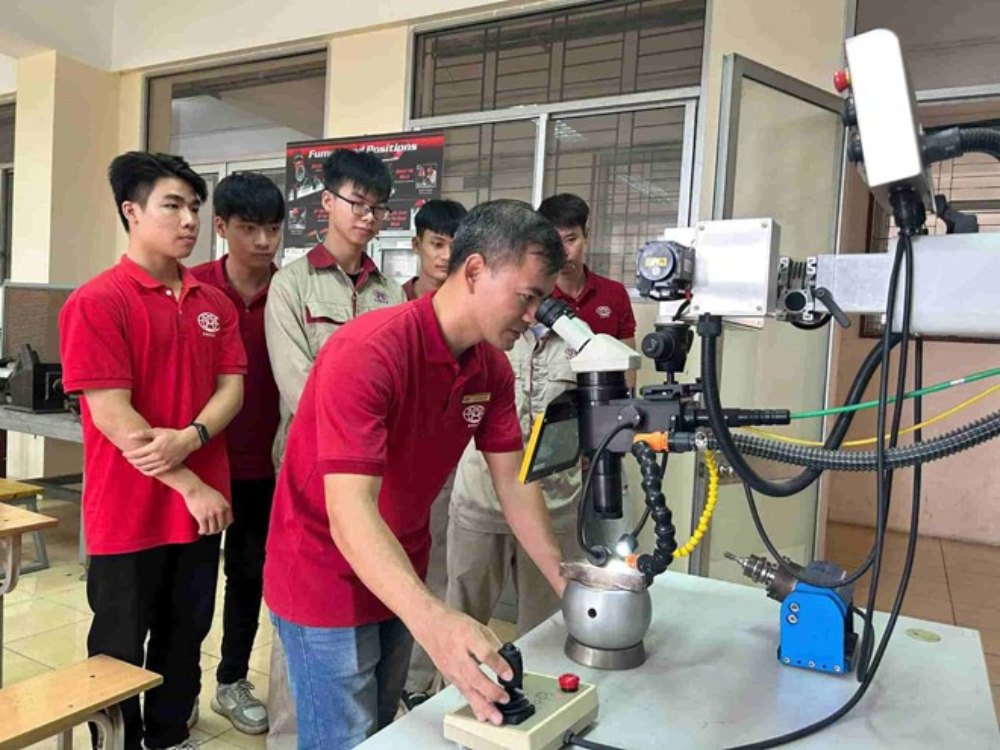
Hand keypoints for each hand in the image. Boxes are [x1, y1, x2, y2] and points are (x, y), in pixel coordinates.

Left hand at [123, 427, 199, 475]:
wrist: (188, 441)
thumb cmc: (172, 434)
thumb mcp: (157, 431)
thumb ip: (143, 433)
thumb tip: (130, 435)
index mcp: (154, 447)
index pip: (137, 454)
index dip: (129, 454)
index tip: (124, 454)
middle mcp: (158, 456)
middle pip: (140, 462)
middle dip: (132, 461)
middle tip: (128, 458)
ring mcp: (163, 463)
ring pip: (146, 468)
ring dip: (138, 466)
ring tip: (134, 463)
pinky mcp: (168, 467)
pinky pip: (154, 472)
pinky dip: (146, 472)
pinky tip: (143, 469)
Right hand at [182, 481, 231, 534]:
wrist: (194, 488)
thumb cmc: (205, 491)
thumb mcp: (219, 497)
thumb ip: (222, 506)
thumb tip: (224, 516)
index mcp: (225, 505)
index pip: (230, 521)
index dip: (225, 525)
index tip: (222, 527)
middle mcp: (219, 511)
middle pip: (221, 527)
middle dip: (217, 530)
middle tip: (212, 530)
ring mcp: (211, 514)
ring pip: (213, 530)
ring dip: (209, 532)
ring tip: (206, 530)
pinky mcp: (201, 517)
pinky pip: (204, 529)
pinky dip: (202, 532)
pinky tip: (200, 530)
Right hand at [412, 603, 512, 724]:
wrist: (430, 626)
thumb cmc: (454, 624)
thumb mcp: (478, 626)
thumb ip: (493, 643)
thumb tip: (507, 659)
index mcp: (467, 636)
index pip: (484, 653)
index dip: (498, 665)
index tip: (509, 675)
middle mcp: (458, 654)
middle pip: (475, 676)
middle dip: (491, 691)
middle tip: (505, 698)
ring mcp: (452, 667)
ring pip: (468, 689)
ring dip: (483, 705)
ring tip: (496, 716)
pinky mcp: (449, 676)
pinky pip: (463, 692)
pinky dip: (474, 705)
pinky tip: (483, 714)